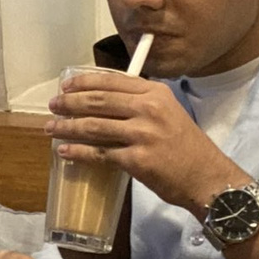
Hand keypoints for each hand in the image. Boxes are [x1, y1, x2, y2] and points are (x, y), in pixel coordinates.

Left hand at [45, 70, 248, 216]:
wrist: (207, 178)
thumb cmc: (187, 148)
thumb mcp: (170, 113)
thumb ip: (142, 104)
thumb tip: (105, 103)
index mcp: (156, 93)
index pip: (113, 81)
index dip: (85, 82)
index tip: (67, 86)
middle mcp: (148, 109)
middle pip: (98, 101)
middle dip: (70, 103)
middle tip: (53, 107)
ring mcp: (142, 134)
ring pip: (94, 126)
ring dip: (67, 127)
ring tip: (51, 128)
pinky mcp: (136, 159)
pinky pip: (99, 153)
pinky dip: (78, 152)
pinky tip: (65, 151)